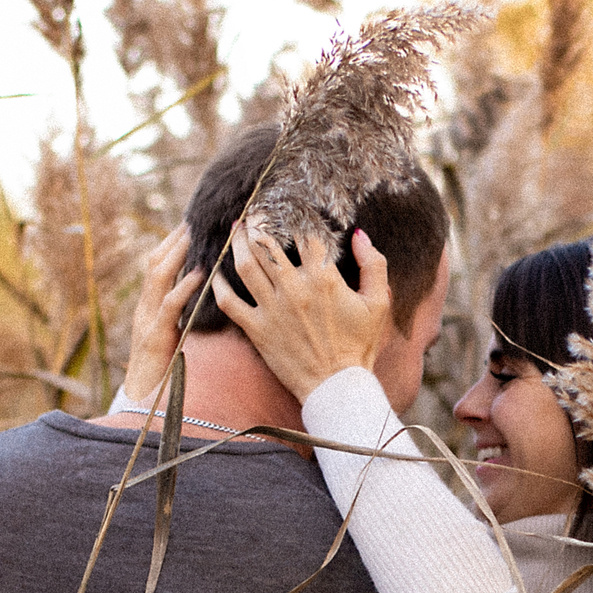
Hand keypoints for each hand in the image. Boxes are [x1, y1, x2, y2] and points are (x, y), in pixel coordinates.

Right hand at [118, 228, 202, 410]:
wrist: (142, 401)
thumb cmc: (161, 371)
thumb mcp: (169, 337)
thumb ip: (179, 316)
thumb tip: (198, 298)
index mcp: (148, 308)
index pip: (156, 267)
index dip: (170, 245)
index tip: (187, 226)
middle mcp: (144, 309)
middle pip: (154, 264)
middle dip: (173, 241)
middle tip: (192, 221)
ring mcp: (147, 321)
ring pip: (158, 278)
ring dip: (177, 254)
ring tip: (194, 236)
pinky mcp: (155, 336)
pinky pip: (169, 305)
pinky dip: (184, 287)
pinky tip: (199, 274)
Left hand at [212, 222, 391, 401]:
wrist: (337, 387)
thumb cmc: (360, 346)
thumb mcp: (378, 303)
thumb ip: (374, 264)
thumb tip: (359, 234)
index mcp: (323, 279)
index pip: (304, 234)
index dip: (296, 215)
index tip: (290, 206)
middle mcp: (294, 289)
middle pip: (267, 244)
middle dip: (258, 222)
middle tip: (252, 212)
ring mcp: (272, 310)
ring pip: (246, 266)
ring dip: (238, 243)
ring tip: (236, 230)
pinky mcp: (257, 330)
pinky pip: (228, 303)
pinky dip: (218, 285)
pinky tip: (215, 273)